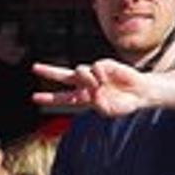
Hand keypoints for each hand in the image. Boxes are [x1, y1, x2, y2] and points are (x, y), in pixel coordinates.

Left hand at [31, 59, 157, 117]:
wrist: (140, 93)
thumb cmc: (123, 104)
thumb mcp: (108, 110)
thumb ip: (97, 103)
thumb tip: (91, 90)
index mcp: (83, 97)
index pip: (62, 98)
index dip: (49, 98)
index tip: (34, 97)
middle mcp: (85, 84)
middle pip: (63, 76)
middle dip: (49, 71)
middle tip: (34, 68)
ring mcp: (94, 73)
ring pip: (79, 70)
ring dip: (86, 79)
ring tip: (98, 86)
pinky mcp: (104, 64)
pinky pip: (95, 66)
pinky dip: (99, 74)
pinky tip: (106, 79)